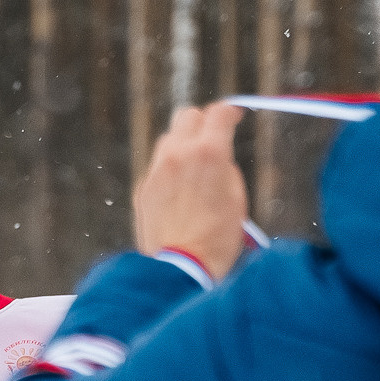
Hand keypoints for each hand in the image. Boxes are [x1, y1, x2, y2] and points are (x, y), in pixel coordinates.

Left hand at [134, 102, 248, 281]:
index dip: (230, 112)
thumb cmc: (217, 239)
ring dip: (183, 144)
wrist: (180, 268)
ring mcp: (156, 171)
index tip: (235, 116)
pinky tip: (179, 190)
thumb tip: (217, 156)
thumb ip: (225, 167)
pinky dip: (169, 169)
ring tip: (194, 165)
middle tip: (213, 137)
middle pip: (187, 116)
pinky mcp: (142, 189)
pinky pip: (156, 167)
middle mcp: (178, 154)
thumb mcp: (236, 198)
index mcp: (208, 153)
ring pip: (168, 139)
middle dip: (202, 122)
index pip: (219, 113)